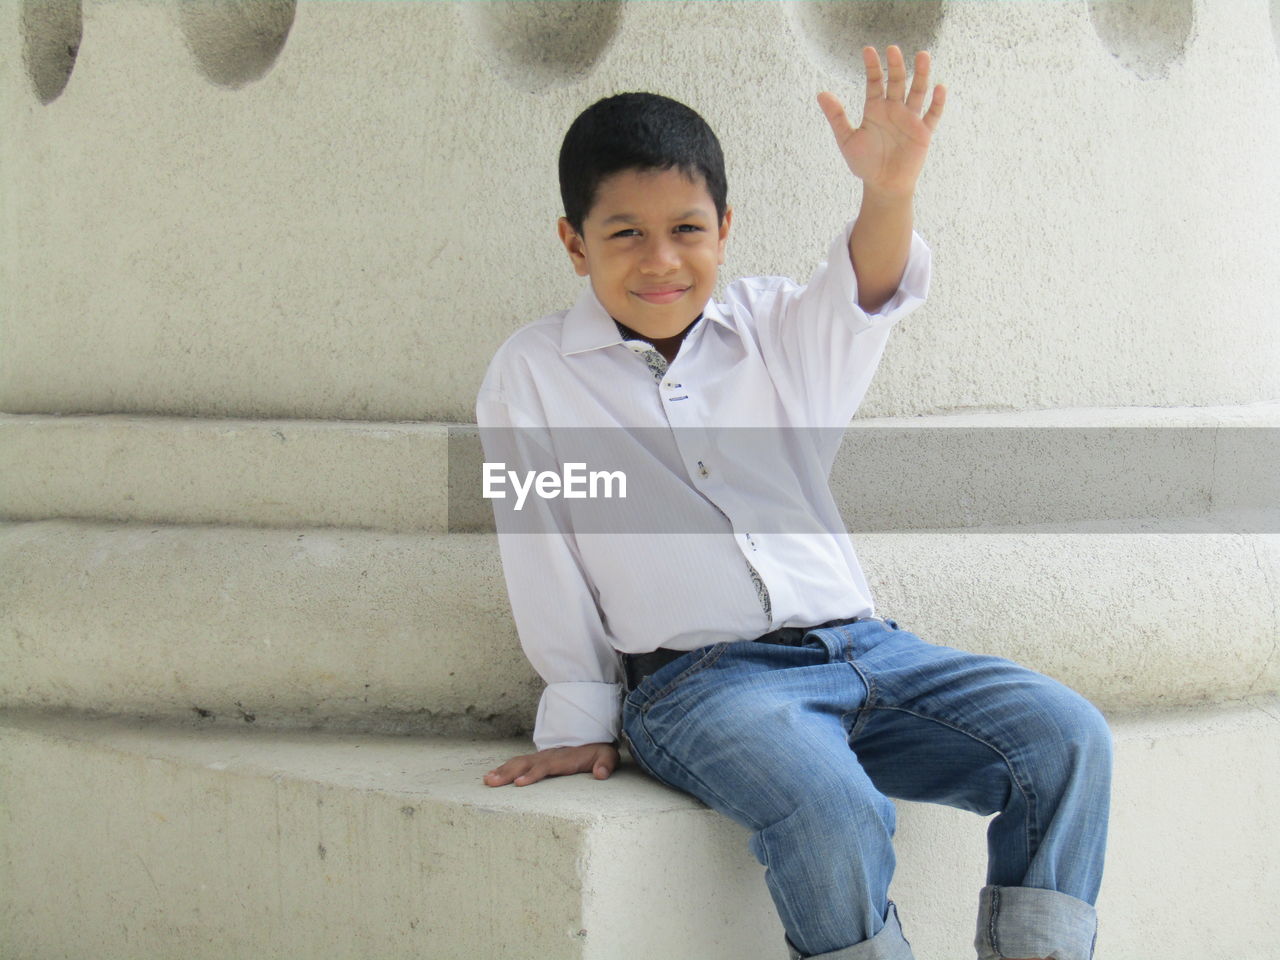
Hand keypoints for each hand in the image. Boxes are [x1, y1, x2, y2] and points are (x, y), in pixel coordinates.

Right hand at [482, 742, 618, 786]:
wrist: (593, 737)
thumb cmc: (599, 751)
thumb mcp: (608, 756)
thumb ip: (605, 764)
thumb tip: (600, 773)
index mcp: (564, 759)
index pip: (545, 767)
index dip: (532, 774)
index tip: (519, 783)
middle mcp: (549, 756)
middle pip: (526, 764)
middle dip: (508, 773)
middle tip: (492, 782)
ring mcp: (541, 757)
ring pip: (519, 763)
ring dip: (502, 771)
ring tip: (487, 780)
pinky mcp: (537, 760)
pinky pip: (518, 763)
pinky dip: (504, 768)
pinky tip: (492, 776)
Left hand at [817, 45, 944, 199]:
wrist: (883, 185)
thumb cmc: (865, 163)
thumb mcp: (847, 139)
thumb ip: (836, 117)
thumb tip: (821, 93)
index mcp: (875, 109)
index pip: (875, 82)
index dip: (872, 67)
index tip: (868, 50)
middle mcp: (894, 109)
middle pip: (897, 82)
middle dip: (896, 66)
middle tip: (893, 49)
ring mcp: (910, 119)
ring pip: (917, 92)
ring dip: (920, 75)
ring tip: (922, 56)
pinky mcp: (923, 133)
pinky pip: (932, 115)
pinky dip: (937, 102)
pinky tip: (939, 88)